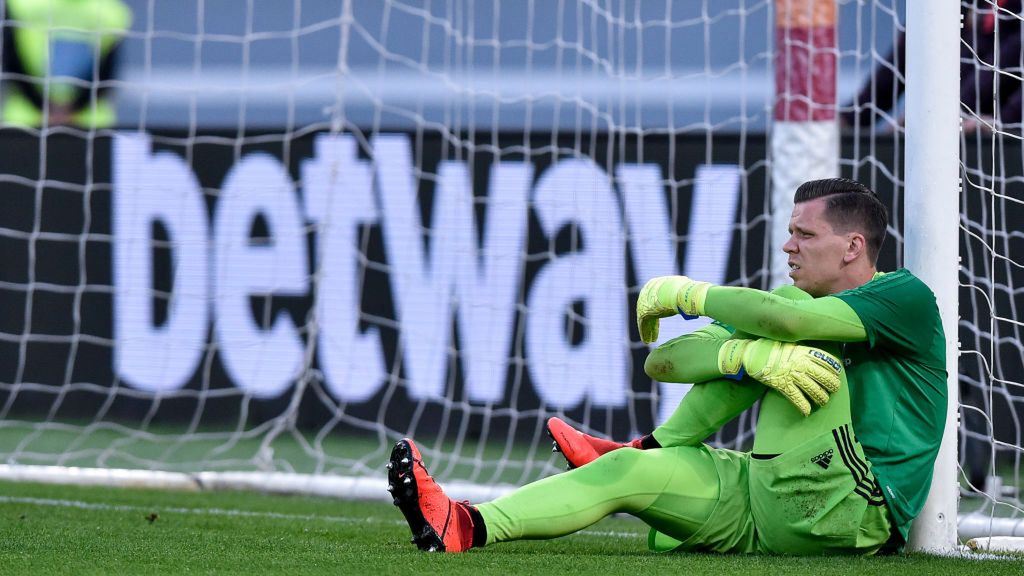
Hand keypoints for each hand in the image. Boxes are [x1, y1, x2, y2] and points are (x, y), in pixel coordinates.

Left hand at [636, 276, 711, 342]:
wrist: (683, 293)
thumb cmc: (689, 293)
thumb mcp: (685, 292)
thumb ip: (682, 296)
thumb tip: (692, 300)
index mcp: (656, 285)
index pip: (656, 301)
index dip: (658, 313)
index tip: (659, 323)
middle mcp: (647, 292)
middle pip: (650, 311)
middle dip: (652, 324)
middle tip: (653, 334)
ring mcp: (644, 301)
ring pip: (645, 319)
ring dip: (647, 330)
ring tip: (649, 341)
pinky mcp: (643, 310)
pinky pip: (642, 323)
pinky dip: (644, 332)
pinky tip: (647, 341)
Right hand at [718, 338, 841, 415]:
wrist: (752, 354)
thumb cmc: (771, 348)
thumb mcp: (790, 344)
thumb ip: (803, 350)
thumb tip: (815, 357)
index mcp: (805, 352)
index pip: (828, 361)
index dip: (835, 369)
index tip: (837, 374)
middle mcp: (802, 364)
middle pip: (824, 377)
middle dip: (832, 385)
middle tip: (834, 390)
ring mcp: (793, 376)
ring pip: (814, 390)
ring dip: (821, 398)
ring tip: (823, 402)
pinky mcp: (783, 386)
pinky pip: (797, 398)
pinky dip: (803, 406)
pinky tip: (807, 411)